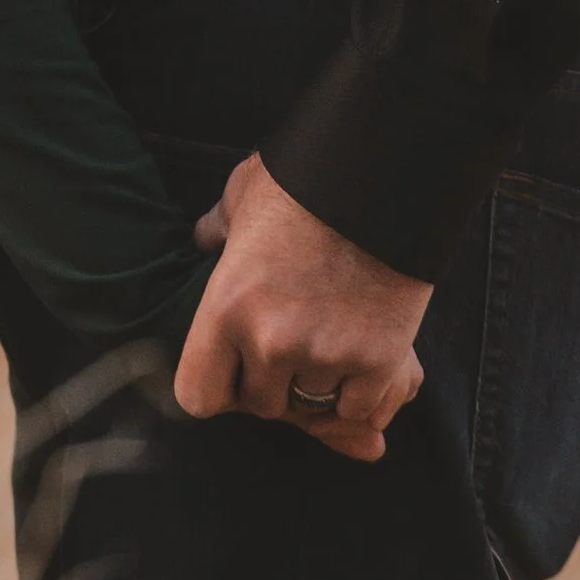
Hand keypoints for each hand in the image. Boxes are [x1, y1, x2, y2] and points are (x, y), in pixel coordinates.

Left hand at [174, 154, 430, 461]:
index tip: (233, 368)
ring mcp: (326, 354)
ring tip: (326, 337)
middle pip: (261, 404)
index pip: (197, 396)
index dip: (215, 386)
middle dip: (273, 381)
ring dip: (318, 383)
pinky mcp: (378, 361)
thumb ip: (218, 229)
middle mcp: (271, 340)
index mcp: (226, 305)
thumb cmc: (304, 180)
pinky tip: (358, 350)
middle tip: (292, 341)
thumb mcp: (243, 196)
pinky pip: (358, 408)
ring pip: (312, 408)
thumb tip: (203, 240)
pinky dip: (359, 389)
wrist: (382, 171)